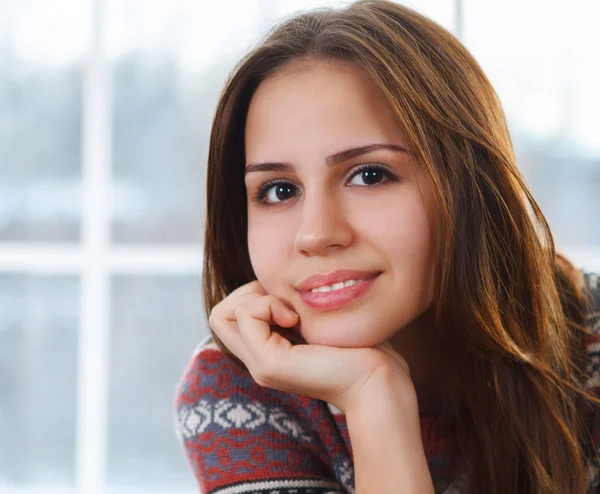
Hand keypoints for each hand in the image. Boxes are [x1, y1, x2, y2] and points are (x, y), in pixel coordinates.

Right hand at [208, 280, 415, 413]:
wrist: (377, 378)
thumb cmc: (358, 346)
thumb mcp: (316, 319)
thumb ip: (293, 307)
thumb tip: (276, 282)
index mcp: (268, 352)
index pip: (229, 315)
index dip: (252, 294)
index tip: (286, 299)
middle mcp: (257, 361)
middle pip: (220, 315)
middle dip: (247, 293)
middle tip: (282, 300)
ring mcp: (260, 365)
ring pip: (223, 313)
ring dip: (256, 297)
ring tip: (289, 310)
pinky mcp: (268, 363)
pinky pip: (246, 315)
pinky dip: (266, 304)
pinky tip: (294, 317)